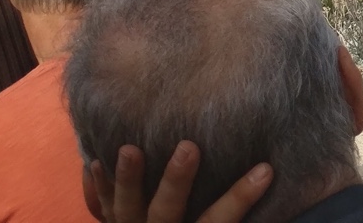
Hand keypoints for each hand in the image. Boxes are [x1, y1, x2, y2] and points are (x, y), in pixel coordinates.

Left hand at [91, 142, 270, 222]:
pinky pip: (99, 209)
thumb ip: (229, 216)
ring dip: (126, 179)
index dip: (240, 197)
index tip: (265, 170)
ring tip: (128, 149)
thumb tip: (269, 171)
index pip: (218, 220)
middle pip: (165, 211)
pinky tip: (93, 163)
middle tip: (188, 147)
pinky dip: (96, 187)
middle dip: (175, 181)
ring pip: (124, 209)